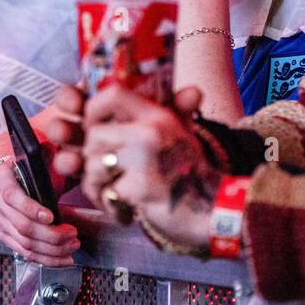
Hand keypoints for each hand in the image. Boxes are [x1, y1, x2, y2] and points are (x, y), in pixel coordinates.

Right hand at [0, 158, 80, 266]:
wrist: (6, 175)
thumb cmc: (23, 165)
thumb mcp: (33, 154)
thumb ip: (43, 151)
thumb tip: (50, 145)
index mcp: (0, 177)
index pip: (12, 196)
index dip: (31, 208)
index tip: (51, 216)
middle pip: (22, 225)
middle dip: (50, 234)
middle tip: (72, 234)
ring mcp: (0, 221)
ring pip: (24, 243)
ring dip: (51, 249)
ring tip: (72, 245)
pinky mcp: (6, 235)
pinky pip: (25, 252)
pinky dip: (46, 258)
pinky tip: (63, 257)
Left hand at [81, 83, 214, 248]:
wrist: (213, 209)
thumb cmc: (191, 173)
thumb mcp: (181, 134)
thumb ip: (165, 114)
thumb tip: (175, 96)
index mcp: (158, 116)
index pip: (112, 95)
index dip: (93, 110)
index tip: (92, 127)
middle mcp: (150, 132)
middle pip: (95, 136)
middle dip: (93, 158)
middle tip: (107, 173)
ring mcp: (145, 159)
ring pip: (93, 166)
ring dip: (97, 185)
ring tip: (115, 192)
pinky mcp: (139, 187)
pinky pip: (104, 193)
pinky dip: (108, 204)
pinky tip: (123, 207)